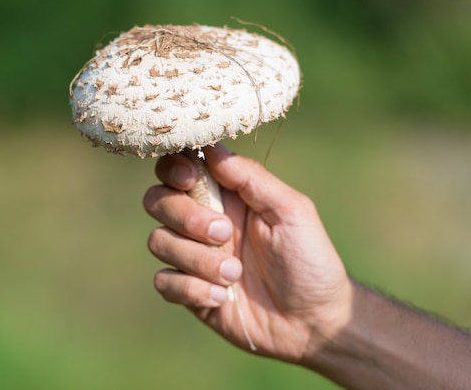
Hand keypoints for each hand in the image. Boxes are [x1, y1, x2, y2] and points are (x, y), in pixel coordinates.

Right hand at [143, 145, 352, 362]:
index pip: (178, 167)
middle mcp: (202, 220)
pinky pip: (164, 282)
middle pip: (157, 200)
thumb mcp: (291, 211)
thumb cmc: (310, 260)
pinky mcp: (189, 291)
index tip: (189, 178)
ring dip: (196, 259)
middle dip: (185, 216)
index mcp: (225, 194)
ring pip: (159, 242)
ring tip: (235, 274)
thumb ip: (251, 178)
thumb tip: (213, 148)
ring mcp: (193, 256)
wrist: (313, 322)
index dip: (173, 168)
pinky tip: (222, 298)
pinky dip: (191, 289)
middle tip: (225, 233)